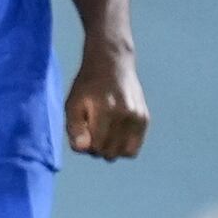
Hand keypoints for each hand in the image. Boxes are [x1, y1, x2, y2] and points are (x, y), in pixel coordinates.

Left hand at [65, 44, 147, 158]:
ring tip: (104, 133)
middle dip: (97, 148)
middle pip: (109, 153)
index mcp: (106, 110)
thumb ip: (74, 127)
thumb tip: (83, 149)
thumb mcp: (72, 103)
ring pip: (124, 153)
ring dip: (111, 149)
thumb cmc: (87, 86)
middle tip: (92, 131)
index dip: (85, 145)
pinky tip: (114, 132)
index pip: (95, 147)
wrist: (112, 64)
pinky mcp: (145, 119)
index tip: (82, 131)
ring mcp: (138, 117)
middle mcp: (126, 114)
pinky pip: (134, 148)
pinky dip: (123, 146)